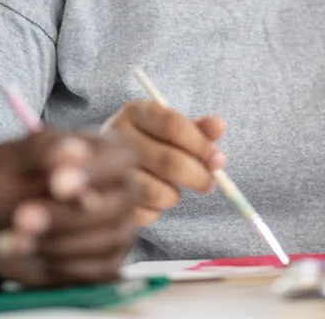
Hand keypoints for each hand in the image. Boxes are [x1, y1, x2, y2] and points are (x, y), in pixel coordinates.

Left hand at [0, 130, 137, 286]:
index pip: (123, 157)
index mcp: (106, 150)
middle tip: (23, 218)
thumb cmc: (8, 183)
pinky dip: (60, 265)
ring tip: (17, 238)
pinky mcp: (110, 262)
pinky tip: (34, 254)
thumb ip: (42, 150)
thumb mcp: (12, 158)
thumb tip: (75, 151)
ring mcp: (120, 227)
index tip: (58, 185)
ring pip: (106, 240)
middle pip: (116, 204)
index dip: (96, 172)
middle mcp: (122, 188)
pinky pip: (96, 271)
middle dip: (65, 216)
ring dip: (56, 243)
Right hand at [103, 100, 225, 225]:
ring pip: (154, 191)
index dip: (201, 145)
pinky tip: (154, 199)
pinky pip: (142, 212)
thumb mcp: (171, 130)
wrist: (107, 160)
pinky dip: (156, 210)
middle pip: (168, 161)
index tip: (218, 160)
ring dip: (174, 195)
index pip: (173, 125)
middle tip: (208, 183)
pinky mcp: (106, 197)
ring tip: (175, 190)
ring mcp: (108, 167)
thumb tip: (219, 126)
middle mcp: (117, 136)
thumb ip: (197, 129)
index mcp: (136, 112)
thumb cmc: (149, 142)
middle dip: (197, 176)